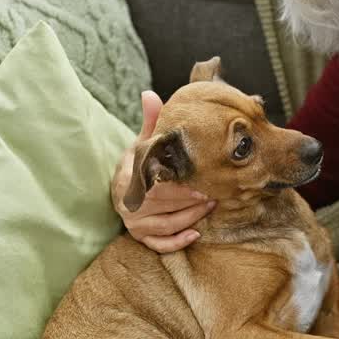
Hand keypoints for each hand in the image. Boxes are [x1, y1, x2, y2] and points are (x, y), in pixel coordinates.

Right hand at [111, 91, 214, 252]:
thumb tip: (150, 94)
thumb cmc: (139, 162)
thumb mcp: (142, 142)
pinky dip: (177, 242)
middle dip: (192, 201)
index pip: (157, 187)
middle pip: (165, 206)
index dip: (181, 188)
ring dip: (191, 217)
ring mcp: (134, 223)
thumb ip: (151, 122)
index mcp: (128, 179)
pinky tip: (195, 234)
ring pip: (167, 225)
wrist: (122, 186)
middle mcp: (129, 205)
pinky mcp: (141, 237)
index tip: (202, 185)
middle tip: (216, 194)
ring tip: (210, 207)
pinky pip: (159, 244)